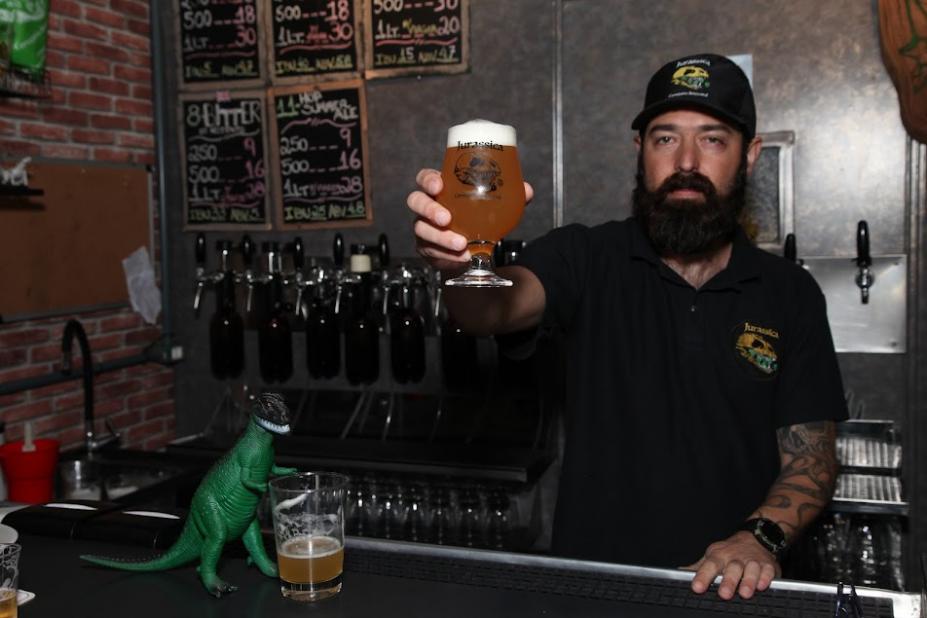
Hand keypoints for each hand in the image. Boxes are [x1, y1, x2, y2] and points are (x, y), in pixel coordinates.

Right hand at [406, 168, 533, 270]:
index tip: (439, 186)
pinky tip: (461, 257)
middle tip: (446, 218)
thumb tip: (527, 191)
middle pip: (415, 201)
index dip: (428, 180)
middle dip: (428, 209)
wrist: (472, 247)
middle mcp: (427, 206)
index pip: (425, 178)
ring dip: (440, 237)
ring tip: (461, 243)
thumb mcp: (494, 205)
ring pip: (421, 229)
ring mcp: (423, 227)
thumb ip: (510, 196)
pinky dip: (447, 255)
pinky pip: (430, 251)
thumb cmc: (478, 217)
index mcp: (440, 188)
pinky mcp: (425, 248)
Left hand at [685, 531, 780, 599]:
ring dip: (748, 581)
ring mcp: (752, 561)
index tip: (696, 588)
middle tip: (724, 594)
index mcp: (719, 556)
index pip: (709, 566)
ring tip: (744, 593)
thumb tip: (679, 573)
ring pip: (750, 570)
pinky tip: (761, 585)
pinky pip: (767, 571)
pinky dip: (765, 578)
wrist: (755, 538)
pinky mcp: (767, 565)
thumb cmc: (730, 551)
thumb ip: (699, 567)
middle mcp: (735, 558)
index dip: (702, 577)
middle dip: (728, 581)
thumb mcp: (713, 555)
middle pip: (731, 568)